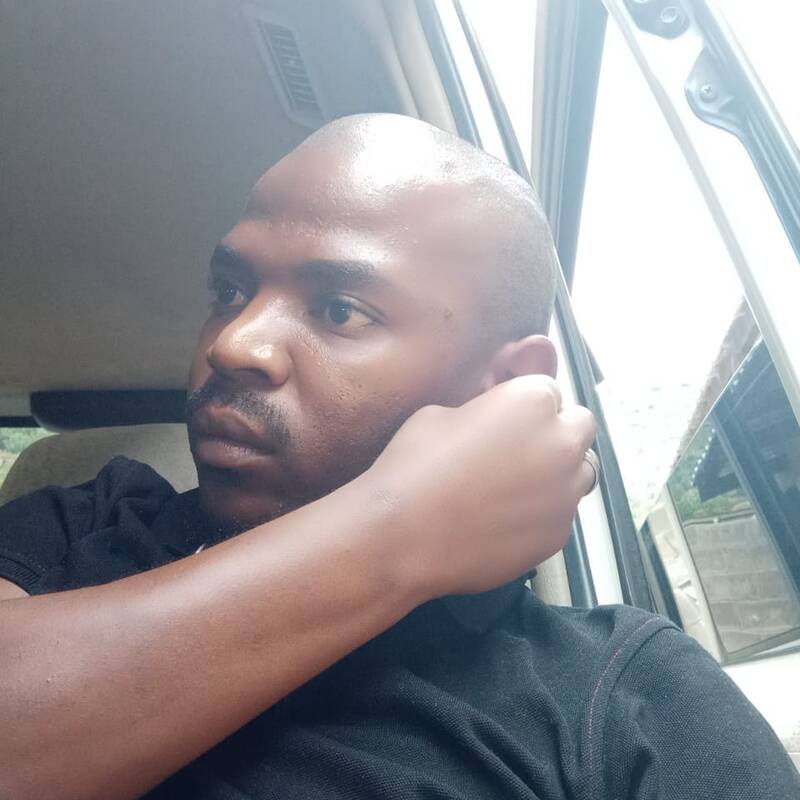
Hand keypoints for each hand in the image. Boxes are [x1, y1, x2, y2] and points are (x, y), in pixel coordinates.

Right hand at [364, 375, 595, 599]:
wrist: (404, 535)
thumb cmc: (415, 465)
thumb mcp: (441, 413)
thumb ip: (484, 411)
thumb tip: (493, 422)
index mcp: (533, 401)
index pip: (548, 388)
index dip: (524, 402)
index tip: (504, 418)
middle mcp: (561, 443)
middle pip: (580, 426)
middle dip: (556, 431)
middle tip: (518, 448)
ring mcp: (565, 493)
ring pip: (581, 472)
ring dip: (559, 471)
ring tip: (516, 486)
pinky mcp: (558, 534)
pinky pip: (562, 513)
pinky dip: (543, 512)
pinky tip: (505, 520)